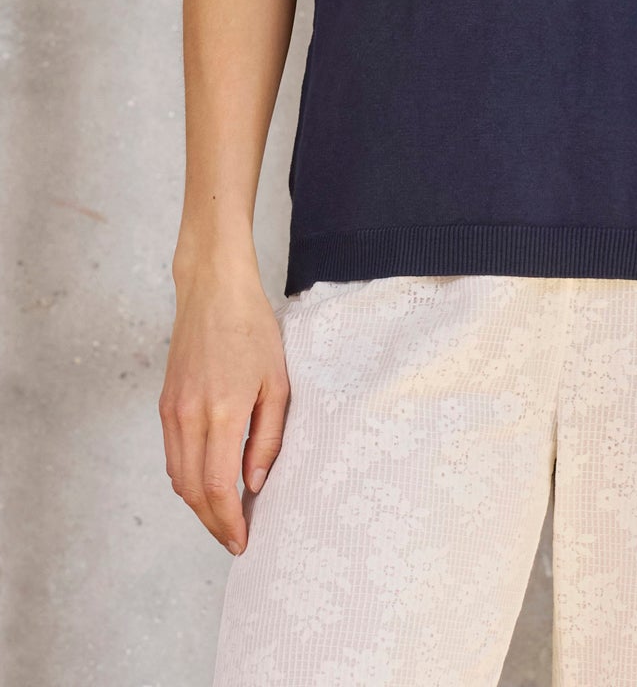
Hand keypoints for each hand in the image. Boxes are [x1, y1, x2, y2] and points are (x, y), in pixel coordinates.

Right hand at [159, 259, 290, 555]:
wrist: (213, 290)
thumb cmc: (253, 328)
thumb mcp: (276, 381)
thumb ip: (267, 437)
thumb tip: (254, 484)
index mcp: (222, 411)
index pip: (216, 485)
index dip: (228, 521)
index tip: (242, 541)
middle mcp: (189, 416)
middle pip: (192, 491)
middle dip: (212, 522)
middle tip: (235, 539)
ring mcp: (171, 410)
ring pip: (177, 477)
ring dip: (197, 504)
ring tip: (224, 517)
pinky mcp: (164, 403)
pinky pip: (172, 454)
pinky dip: (186, 478)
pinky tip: (207, 482)